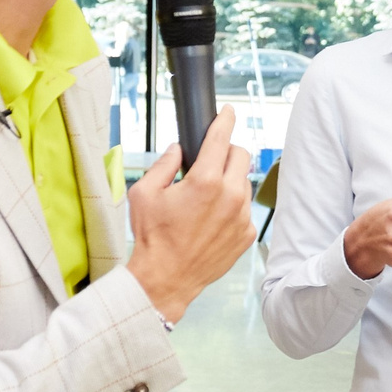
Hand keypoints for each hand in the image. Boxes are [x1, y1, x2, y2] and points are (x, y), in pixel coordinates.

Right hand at [126, 108, 255, 323]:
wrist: (165, 279)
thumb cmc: (152, 238)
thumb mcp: (144, 193)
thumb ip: (164, 164)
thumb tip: (179, 149)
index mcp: (205, 181)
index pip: (221, 138)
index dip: (225, 120)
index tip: (229, 112)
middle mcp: (230, 196)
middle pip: (241, 155)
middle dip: (226, 152)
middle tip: (208, 161)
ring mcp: (242, 216)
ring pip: (244, 182)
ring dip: (229, 180)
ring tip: (206, 196)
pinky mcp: (247, 234)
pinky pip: (244, 209)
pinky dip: (232, 207)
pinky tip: (211, 219)